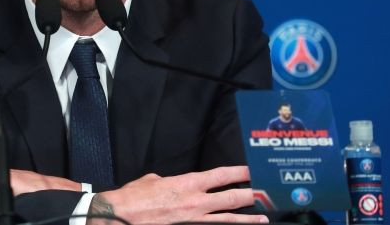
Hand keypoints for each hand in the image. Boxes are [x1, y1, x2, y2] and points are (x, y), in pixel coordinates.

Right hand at [92, 166, 267, 223]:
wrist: (121, 216)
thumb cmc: (134, 197)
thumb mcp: (153, 180)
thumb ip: (168, 181)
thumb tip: (170, 183)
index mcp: (187, 183)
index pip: (220, 175)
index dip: (239, 172)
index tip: (252, 170)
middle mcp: (196, 201)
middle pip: (231, 197)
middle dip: (252, 194)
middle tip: (268, 192)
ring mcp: (194, 220)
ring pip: (228, 218)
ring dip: (248, 218)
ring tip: (264, 217)